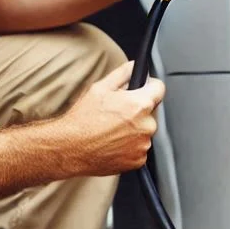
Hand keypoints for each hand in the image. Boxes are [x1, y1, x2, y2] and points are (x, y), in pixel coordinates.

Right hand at [58, 61, 165, 175]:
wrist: (70, 148)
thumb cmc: (82, 120)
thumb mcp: (100, 87)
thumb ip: (123, 73)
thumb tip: (136, 67)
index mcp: (139, 105)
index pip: (159, 88)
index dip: (149, 86)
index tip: (142, 89)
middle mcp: (146, 126)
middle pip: (150, 111)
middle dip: (137, 110)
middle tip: (117, 114)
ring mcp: (143, 145)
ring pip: (144, 131)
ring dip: (134, 129)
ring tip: (111, 130)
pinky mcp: (138, 161)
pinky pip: (139, 148)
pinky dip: (130, 146)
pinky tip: (113, 142)